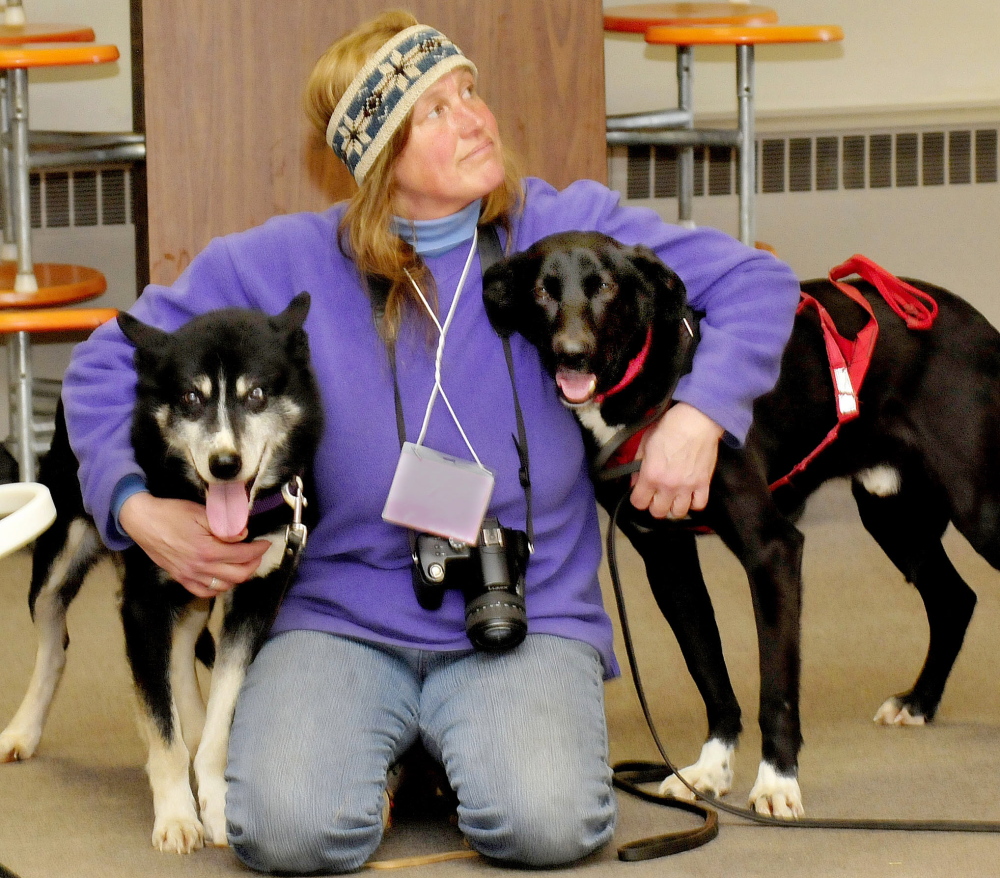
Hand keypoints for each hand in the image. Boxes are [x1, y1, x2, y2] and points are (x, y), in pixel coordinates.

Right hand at [119, 492, 270, 597]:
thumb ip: (224, 526)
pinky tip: (224, 578)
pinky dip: (218, 587)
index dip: (258, 550)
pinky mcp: (180, 578)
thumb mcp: (201, 513)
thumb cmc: (172, 513)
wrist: (143, 521)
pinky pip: (204, 592)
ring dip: (238, 576)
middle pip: (238, 575)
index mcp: (208, 550)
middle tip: (257, 553)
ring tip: (243, 564)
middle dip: (253, 564)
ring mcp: (189, 576)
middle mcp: (200, 568)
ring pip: (223, 586)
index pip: (243, 555)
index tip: (265, 543)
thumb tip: (244, 535)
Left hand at [630, 402, 724, 519]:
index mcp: (651, 475)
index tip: (641, 493)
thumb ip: (637, 465)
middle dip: (655, 506)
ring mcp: (687, 487)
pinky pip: (699, 505)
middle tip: (657, 496)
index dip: (638, 499)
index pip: (638, 503)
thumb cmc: (668, 427)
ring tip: (674, 497)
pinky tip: (690, 496)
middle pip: (658, 512)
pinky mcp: (703, 484)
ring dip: (674, 507)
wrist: (696, 421)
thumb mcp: (645, 443)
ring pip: (678, 513)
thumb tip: (635, 482)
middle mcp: (668, 486)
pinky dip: (693, 503)